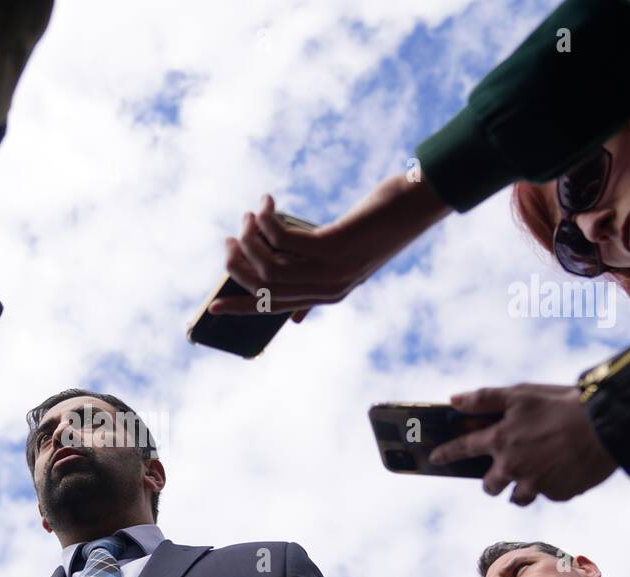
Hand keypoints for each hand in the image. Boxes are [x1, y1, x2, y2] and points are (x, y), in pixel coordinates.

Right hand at [211, 177, 448, 317]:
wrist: (416, 206)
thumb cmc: (378, 227)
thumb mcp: (347, 261)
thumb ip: (319, 285)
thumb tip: (295, 319)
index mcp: (327, 295)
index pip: (274, 307)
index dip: (241, 307)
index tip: (213, 307)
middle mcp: (327, 288)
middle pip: (265, 284)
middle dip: (238, 262)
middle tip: (230, 237)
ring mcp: (331, 269)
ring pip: (270, 263)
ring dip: (251, 237)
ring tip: (249, 215)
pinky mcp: (333, 246)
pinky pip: (283, 239)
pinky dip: (267, 220)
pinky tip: (266, 204)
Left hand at [428, 384, 616, 504]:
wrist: (608, 425)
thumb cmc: (562, 404)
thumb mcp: (521, 394)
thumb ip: (484, 399)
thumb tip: (453, 400)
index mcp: (500, 441)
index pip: (463, 449)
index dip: (447, 453)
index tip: (436, 457)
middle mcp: (513, 467)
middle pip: (490, 485)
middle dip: (492, 480)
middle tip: (503, 470)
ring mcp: (537, 484)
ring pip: (518, 496)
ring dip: (520, 488)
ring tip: (534, 473)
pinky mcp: (560, 494)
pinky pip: (549, 494)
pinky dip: (552, 485)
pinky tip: (563, 469)